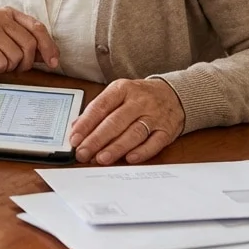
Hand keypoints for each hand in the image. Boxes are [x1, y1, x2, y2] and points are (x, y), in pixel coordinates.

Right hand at [0, 8, 60, 76]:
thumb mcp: (8, 43)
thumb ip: (28, 47)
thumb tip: (52, 56)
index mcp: (9, 14)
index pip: (37, 28)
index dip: (49, 46)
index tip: (54, 62)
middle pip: (29, 45)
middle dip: (25, 63)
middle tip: (14, 67)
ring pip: (16, 56)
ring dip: (9, 67)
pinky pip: (1, 63)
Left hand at [69, 79, 184, 164]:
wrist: (173, 94)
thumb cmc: (139, 97)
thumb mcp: (117, 95)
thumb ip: (97, 110)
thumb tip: (75, 127)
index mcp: (122, 89)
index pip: (100, 106)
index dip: (86, 124)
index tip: (74, 139)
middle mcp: (139, 101)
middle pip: (115, 122)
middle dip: (97, 140)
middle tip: (83, 153)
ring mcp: (155, 116)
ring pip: (133, 133)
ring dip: (116, 148)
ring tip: (101, 159)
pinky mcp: (167, 130)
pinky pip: (155, 143)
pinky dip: (142, 152)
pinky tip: (129, 159)